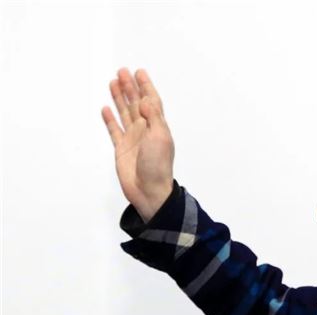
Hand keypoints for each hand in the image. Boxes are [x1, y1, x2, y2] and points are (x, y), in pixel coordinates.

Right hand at [101, 68, 173, 221]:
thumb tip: (145, 99)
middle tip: (122, 71)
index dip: (145, 86)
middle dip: (130, 87)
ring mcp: (133, 139)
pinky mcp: (121, 149)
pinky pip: (114, 130)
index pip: (151, 101)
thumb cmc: (158, 166)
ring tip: (113, 82)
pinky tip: (106, 109)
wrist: (149, 190)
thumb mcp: (160, 137)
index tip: (139, 72)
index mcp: (157, 126)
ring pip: (124, 113)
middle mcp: (145, 130)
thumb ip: (152, 117)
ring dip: (119, 98)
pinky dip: (110, 119)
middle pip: (136, 103)